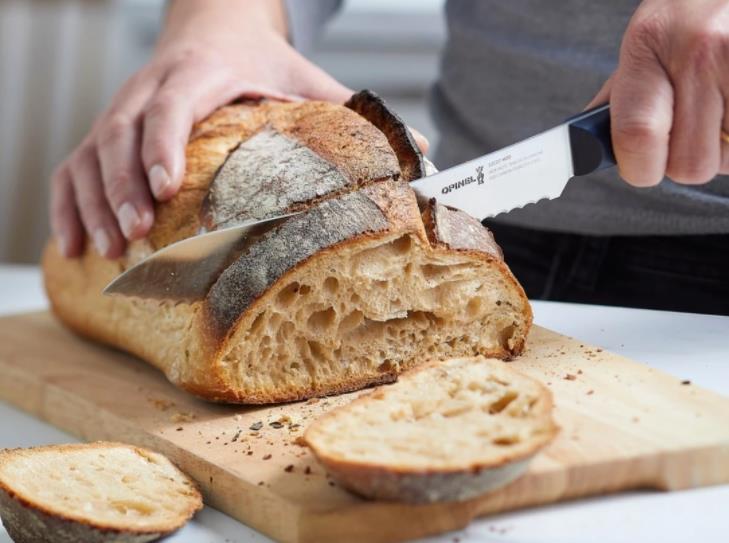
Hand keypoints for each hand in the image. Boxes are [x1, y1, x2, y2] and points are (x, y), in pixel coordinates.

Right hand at [51, 0, 353, 258]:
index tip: (165, 187)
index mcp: (199, 75)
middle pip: (120, 135)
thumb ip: (348, 110)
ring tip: (109, 249)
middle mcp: (150, 89)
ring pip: (89, 154)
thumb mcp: (304, 75)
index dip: (163, 144)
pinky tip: (74, 246)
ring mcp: (121, 109)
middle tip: (135, 235)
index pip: (171, 105)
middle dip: (122, 187)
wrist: (213, 24)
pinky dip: (67, 205)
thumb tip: (418, 148)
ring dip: (94, 203)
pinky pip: (72, 166)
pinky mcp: (108, 129)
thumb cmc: (259, 60)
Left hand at [587, 0, 728, 186]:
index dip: (639, 168)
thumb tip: (585, 150)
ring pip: (728, 159)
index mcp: (648, 45)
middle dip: (687, 159)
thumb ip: (619, 100)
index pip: (636, 135)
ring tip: (719, 107)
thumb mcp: (644, 43)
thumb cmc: (687, 18)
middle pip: (690, 164)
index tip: (641, 167)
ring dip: (723, 148)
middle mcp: (699, 53)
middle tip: (689, 129)